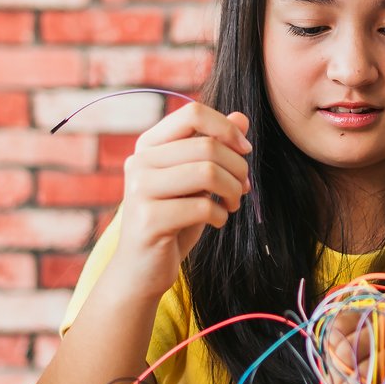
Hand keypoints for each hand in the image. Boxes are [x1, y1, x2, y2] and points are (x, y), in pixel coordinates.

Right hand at [103, 101, 250, 298]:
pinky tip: (217, 221)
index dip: (226, 128)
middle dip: (238, 167)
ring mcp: (140, 190)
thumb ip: (214, 147)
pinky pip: (202, 207)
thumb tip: (241, 118)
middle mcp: (139, 162)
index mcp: (149, 145)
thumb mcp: (196, 180)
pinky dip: (221, 215)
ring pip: (208, 172)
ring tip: (232, 204)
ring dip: (232, 190)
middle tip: (243, 188)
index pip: (193, 114)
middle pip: (207, 145)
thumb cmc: (173, 220)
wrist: (142, 270)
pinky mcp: (148, 219)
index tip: (245, 150)